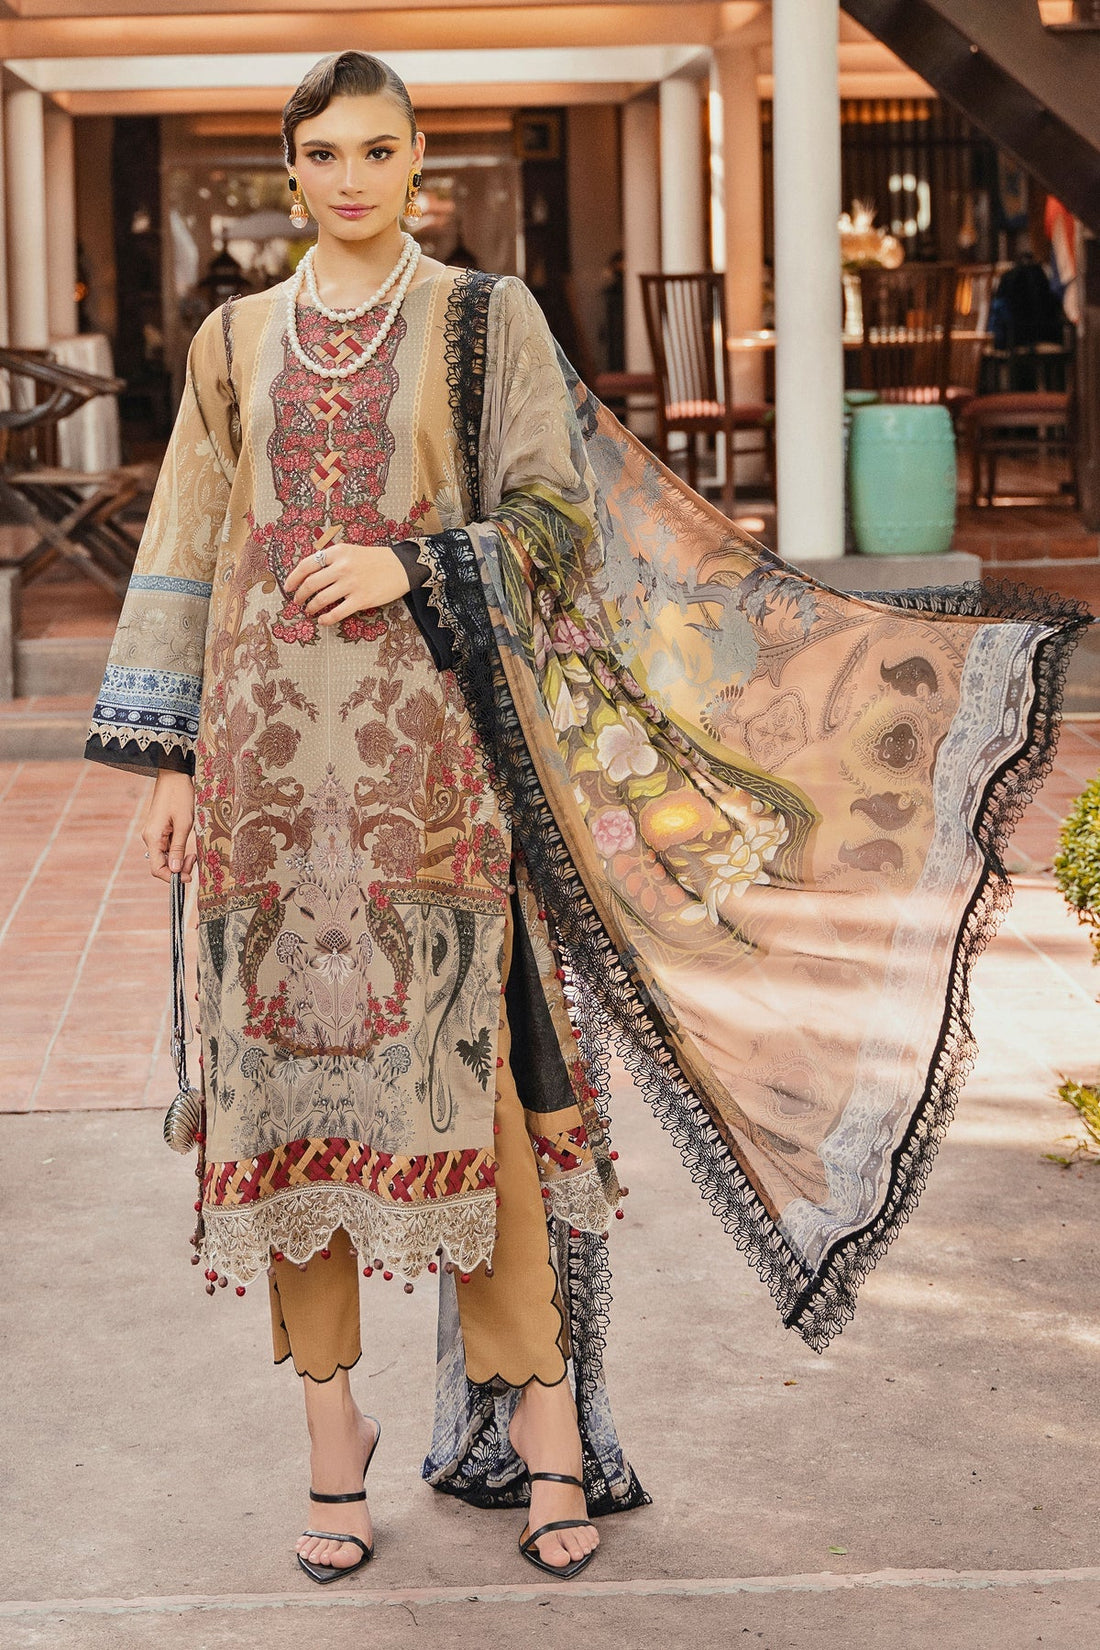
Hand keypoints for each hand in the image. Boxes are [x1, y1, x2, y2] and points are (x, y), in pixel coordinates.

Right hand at [142, 770, 196, 883]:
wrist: (174, 775)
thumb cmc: (180, 796)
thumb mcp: (184, 824)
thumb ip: (179, 848)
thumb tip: (176, 871)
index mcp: (153, 837)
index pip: (157, 869)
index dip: (173, 877)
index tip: (189, 877)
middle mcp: (150, 838)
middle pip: (161, 865)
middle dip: (178, 869)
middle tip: (195, 860)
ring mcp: (154, 834)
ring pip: (165, 857)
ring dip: (179, 860)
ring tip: (193, 854)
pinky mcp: (159, 830)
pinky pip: (167, 847)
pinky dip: (178, 851)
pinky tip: (188, 845)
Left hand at [284, 542, 412, 625]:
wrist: (403, 566)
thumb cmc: (376, 559)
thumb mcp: (351, 550)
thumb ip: (332, 559)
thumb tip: (310, 573)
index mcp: (337, 552)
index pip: (306, 565)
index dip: (293, 578)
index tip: (288, 587)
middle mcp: (342, 567)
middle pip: (310, 584)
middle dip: (299, 595)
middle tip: (296, 601)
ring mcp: (351, 584)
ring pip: (321, 599)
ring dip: (311, 607)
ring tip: (309, 611)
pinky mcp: (361, 599)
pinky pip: (337, 613)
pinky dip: (326, 619)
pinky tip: (323, 621)